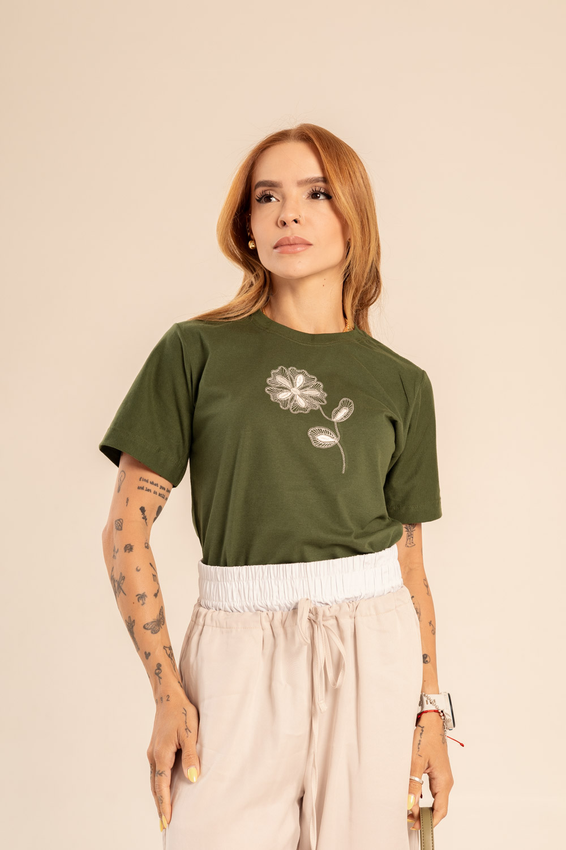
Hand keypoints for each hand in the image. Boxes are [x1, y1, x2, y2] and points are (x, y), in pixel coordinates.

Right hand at [146, 692, 200, 829]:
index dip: (164, 805)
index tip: (166, 821)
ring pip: (154, 780)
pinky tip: (163, 788)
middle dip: (159, 806)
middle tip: (163, 825)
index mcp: (162, 755)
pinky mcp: (156, 748)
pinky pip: (156, 772)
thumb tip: (192, 779)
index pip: (162, 786)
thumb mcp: (190, 732)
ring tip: (163, 812)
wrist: (168, 695)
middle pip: (155, 787)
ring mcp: (153, 752)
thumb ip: (191, 756)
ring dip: (158, 796)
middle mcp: (154, 756)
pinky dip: (158, 784)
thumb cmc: (181, 711)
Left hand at [407, 712, 453, 830]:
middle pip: (438, 807)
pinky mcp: (436, 771)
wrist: (430, 720)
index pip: (440, 811)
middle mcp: (445, 781)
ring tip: (408, 810)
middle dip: (424, 816)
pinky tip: (412, 796)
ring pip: (434, 799)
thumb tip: (410, 804)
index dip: (428, 822)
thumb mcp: (416, 760)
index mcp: (444, 781)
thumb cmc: (425, 735)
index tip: (415, 826)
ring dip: (423, 807)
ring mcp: (442, 776)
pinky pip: (432, 790)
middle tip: (408, 819)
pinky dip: (423, 797)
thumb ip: (413, 784)